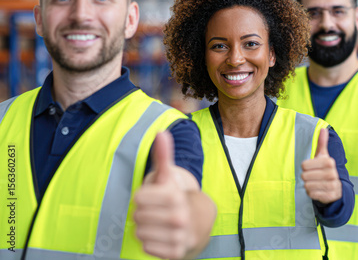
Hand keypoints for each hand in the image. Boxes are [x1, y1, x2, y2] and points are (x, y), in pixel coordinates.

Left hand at [134, 131, 192, 259]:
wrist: (197, 222)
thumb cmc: (175, 197)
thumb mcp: (168, 176)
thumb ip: (162, 156)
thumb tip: (162, 133)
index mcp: (175, 197)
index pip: (137, 199)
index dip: (142, 197)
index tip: (154, 196)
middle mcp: (179, 217)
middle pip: (137, 216)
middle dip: (143, 213)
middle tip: (155, 211)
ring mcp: (178, 236)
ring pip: (139, 233)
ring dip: (145, 228)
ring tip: (158, 223)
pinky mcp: (175, 252)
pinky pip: (146, 247)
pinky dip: (149, 242)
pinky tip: (160, 235)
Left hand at [301, 128, 341, 204]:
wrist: (336, 188)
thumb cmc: (325, 170)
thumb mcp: (323, 156)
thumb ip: (322, 143)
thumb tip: (323, 129)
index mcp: (329, 162)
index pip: (304, 165)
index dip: (305, 167)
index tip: (312, 168)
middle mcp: (332, 174)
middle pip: (304, 176)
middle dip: (306, 177)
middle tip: (313, 177)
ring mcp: (332, 186)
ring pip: (307, 186)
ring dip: (309, 185)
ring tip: (315, 183)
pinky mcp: (330, 196)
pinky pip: (311, 194)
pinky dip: (312, 193)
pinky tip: (318, 190)